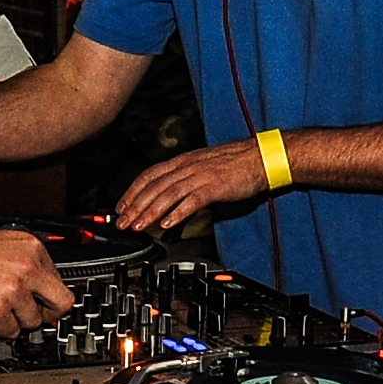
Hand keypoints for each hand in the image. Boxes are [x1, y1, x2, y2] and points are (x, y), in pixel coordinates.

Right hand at [0, 226, 74, 336]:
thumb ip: (21, 262)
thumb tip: (38, 284)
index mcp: (30, 246)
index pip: (59, 280)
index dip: (47, 295)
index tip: (43, 303)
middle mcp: (26, 266)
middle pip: (61, 303)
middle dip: (47, 314)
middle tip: (34, 317)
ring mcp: (12, 288)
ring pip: (33, 322)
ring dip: (17, 322)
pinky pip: (10, 331)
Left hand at [112, 139, 269, 230]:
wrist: (262, 157)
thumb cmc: (236, 164)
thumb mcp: (203, 168)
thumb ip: (185, 180)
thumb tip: (168, 198)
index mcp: (184, 161)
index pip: (149, 175)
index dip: (132, 192)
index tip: (120, 207)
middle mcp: (188, 166)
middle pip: (154, 186)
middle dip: (135, 206)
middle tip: (122, 223)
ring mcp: (201, 175)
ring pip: (168, 194)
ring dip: (150, 211)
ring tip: (139, 226)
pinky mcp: (215, 186)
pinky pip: (192, 200)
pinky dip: (178, 213)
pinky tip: (167, 225)